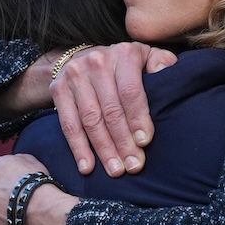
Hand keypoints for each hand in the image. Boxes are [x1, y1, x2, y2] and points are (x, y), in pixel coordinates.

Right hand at [50, 42, 176, 176]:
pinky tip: (87, 167)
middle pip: (110, 110)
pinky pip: (69, 124)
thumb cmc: (127, 65)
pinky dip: (78, 148)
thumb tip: (166, 72)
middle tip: (133, 166)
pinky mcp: (58, 89)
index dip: (137, 119)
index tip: (145, 143)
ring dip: (103, 149)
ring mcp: (75, 75)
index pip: (131, 92)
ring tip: (115, 170)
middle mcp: (97, 61)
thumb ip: (162, 63)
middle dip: (123, 141)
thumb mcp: (148, 57)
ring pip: (90, 120)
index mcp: (124, 54)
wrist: (86, 56)